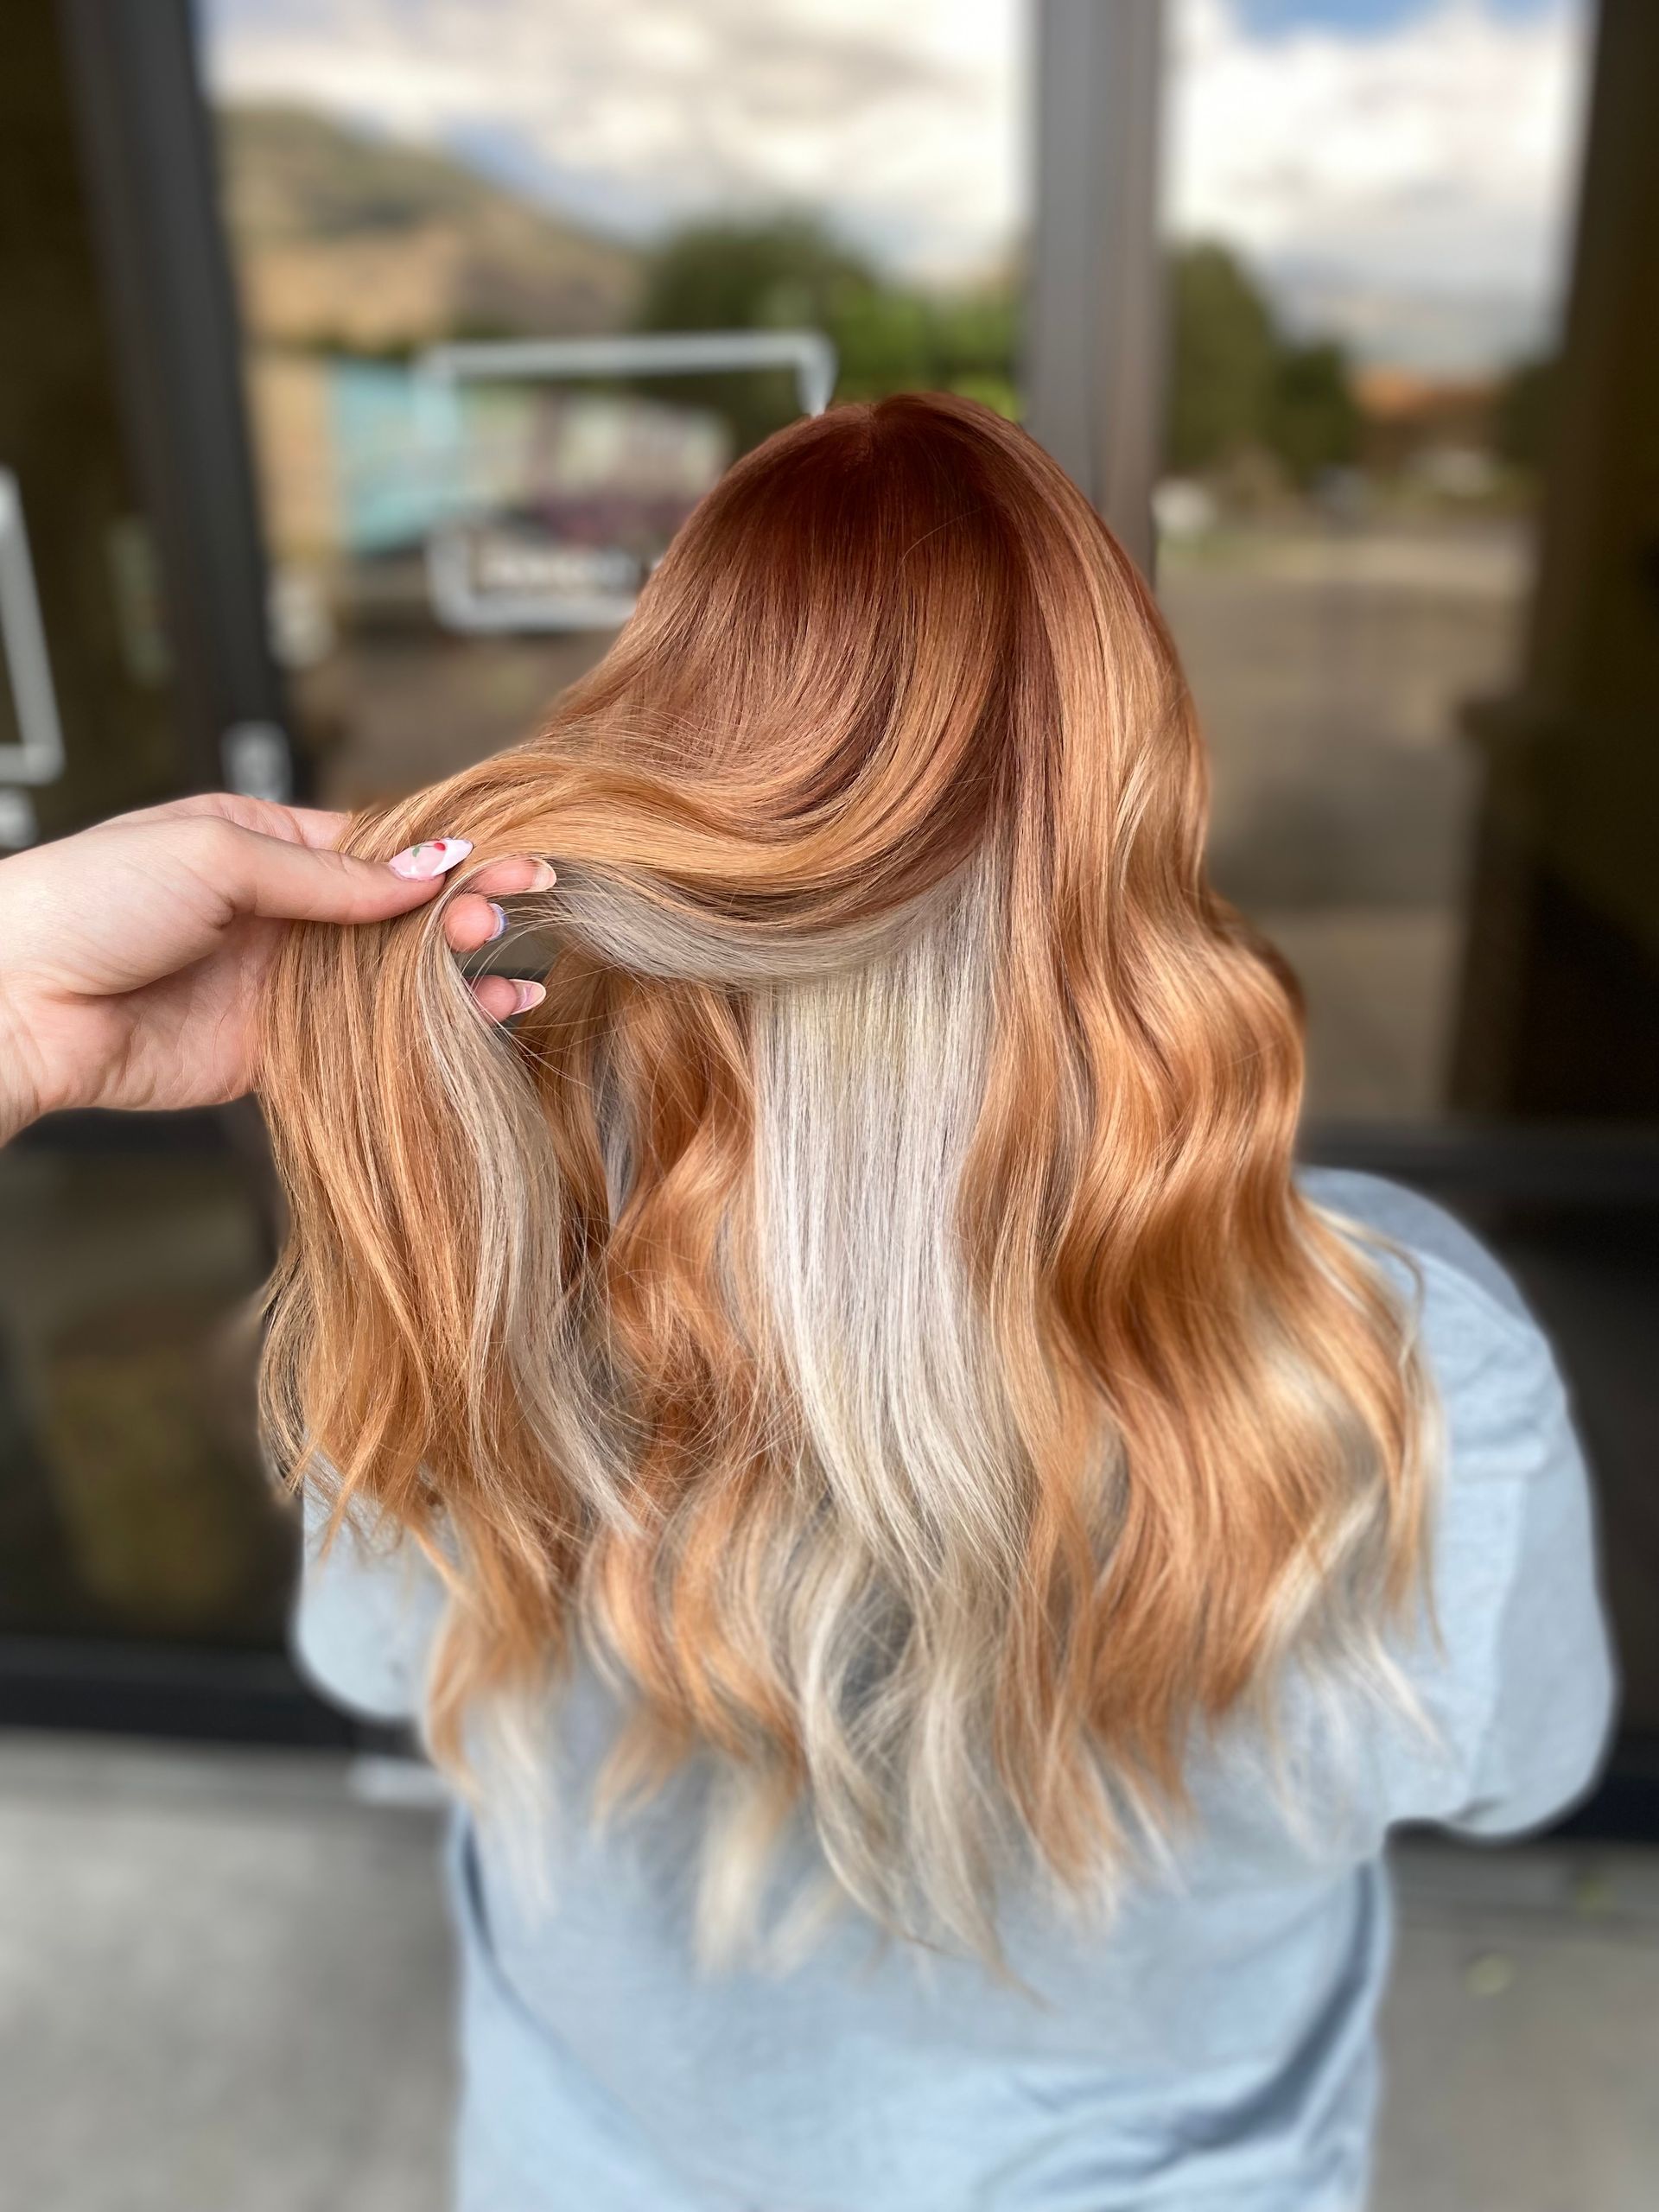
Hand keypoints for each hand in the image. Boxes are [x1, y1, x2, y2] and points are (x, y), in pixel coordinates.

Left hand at [0, 792, 551, 1140]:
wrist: (16, 1001)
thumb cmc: (88, 900)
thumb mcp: (214, 854)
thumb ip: (326, 875)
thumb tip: (424, 872)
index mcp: (265, 846)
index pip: (379, 848)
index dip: (445, 857)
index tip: (509, 861)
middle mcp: (283, 916)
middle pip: (397, 916)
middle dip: (460, 914)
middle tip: (512, 914)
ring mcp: (283, 987)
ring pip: (392, 982)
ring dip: (456, 977)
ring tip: (508, 970)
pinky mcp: (275, 1054)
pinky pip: (365, 1046)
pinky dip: (426, 1037)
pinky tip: (481, 1021)